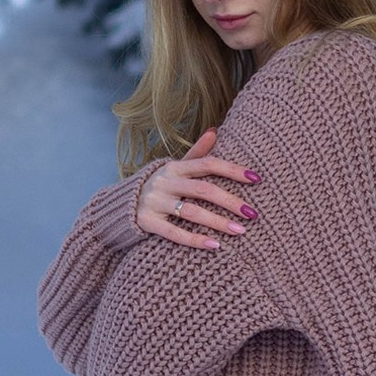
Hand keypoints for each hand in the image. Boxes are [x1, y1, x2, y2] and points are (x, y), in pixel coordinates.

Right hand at [133, 128, 260, 249]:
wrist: (118, 205)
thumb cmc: (158, 185)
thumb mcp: (175, 167)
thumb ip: (196, 153)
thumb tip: (215, 130)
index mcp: (175, 167)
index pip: (208, 164)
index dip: (233, 170)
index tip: (256, 179)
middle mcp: (165, 182)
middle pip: (203, 190)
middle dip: (230, 201)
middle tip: (252, 213)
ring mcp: (155, 202)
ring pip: (191, 212)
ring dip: (218, 222)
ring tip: (240, 231)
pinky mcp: (147, 222)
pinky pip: (174, 233)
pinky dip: (195, 239)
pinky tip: (215, 246)